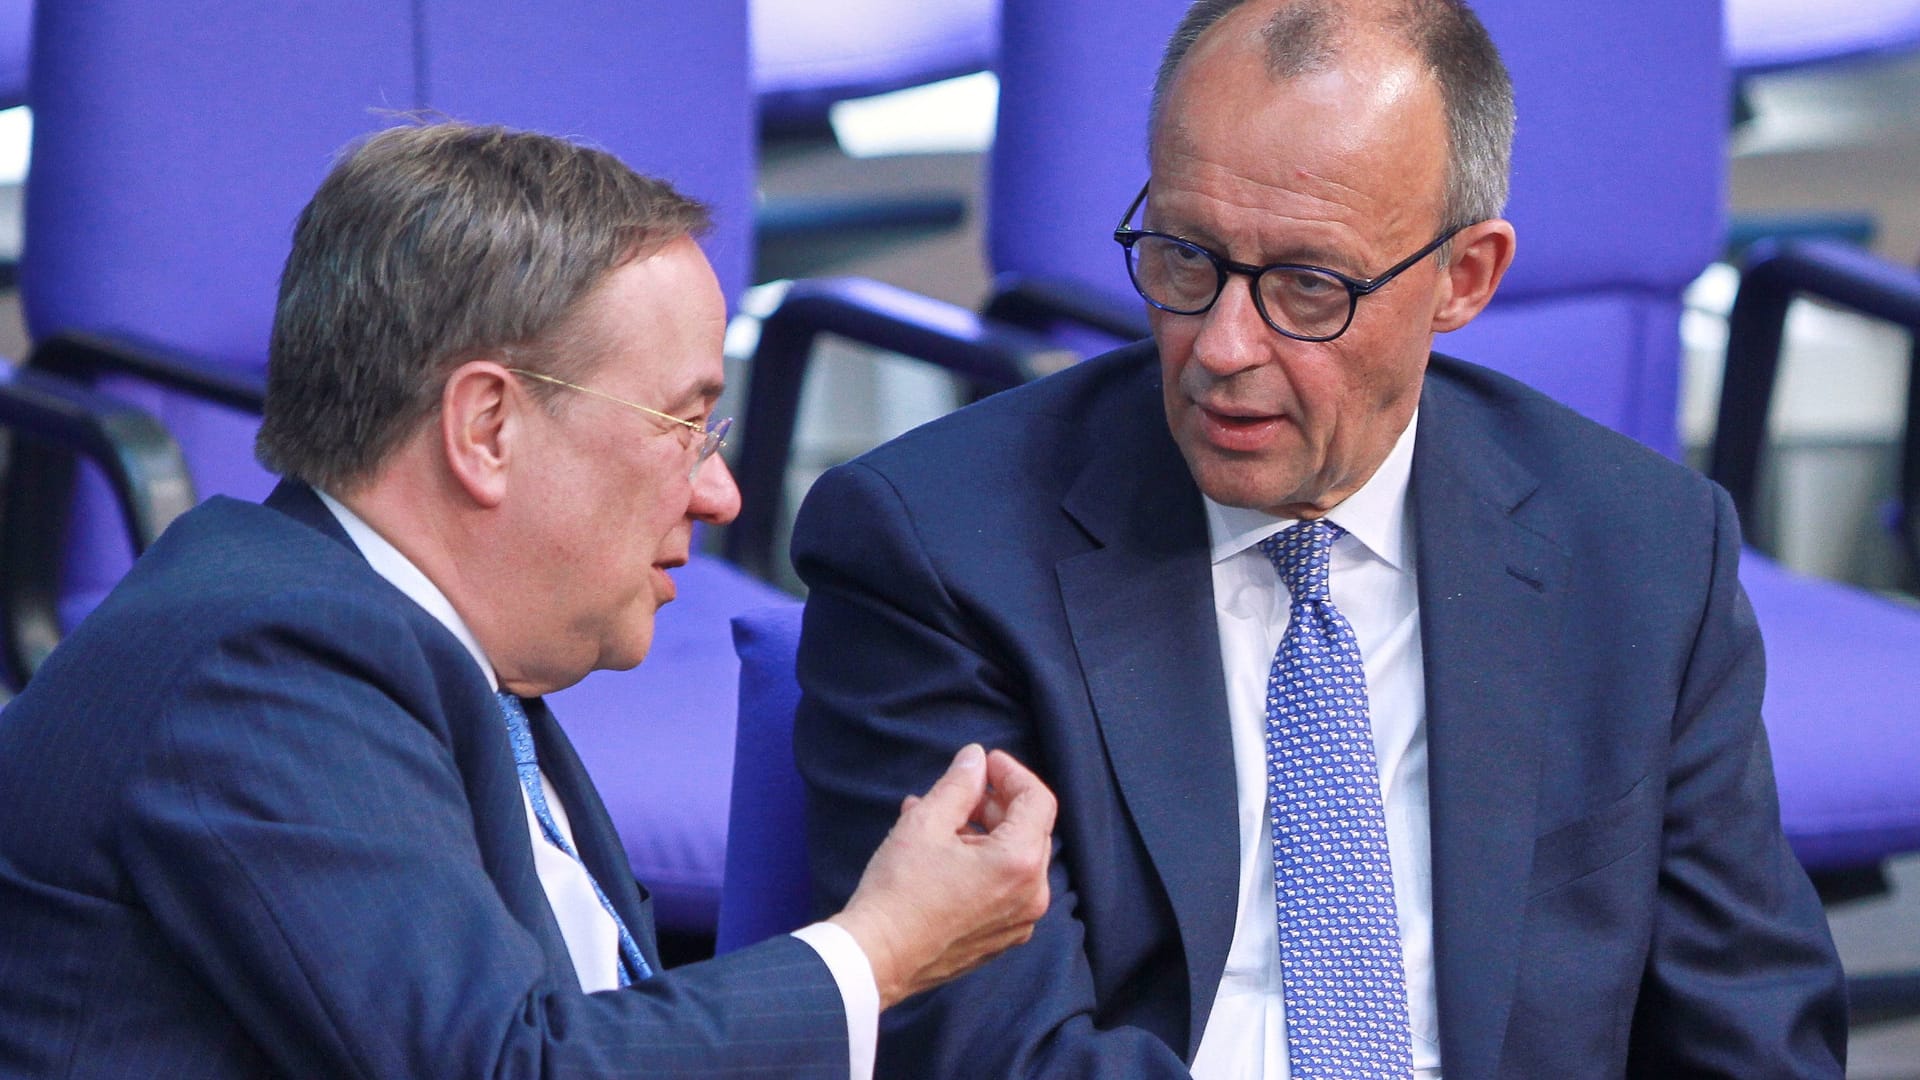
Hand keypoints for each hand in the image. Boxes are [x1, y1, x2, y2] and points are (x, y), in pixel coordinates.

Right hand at [828, 743, 1056, 1009]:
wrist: (877, 958)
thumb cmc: (899, 890)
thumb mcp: (926, 822)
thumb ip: (959, 784)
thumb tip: (976, 758)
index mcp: (1020, 863)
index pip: (1037, 800)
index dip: (1012, 773)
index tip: (985, 762)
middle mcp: (1031, 895)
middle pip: (1030, 830)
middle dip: (997, 803)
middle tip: (961, 789)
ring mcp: (1018, 922)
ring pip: (1014, 860)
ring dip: (984, 832)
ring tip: (939, 818)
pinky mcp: (1000, 939)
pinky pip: (1003, 888)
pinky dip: (982, 864)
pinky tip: (942, 853)